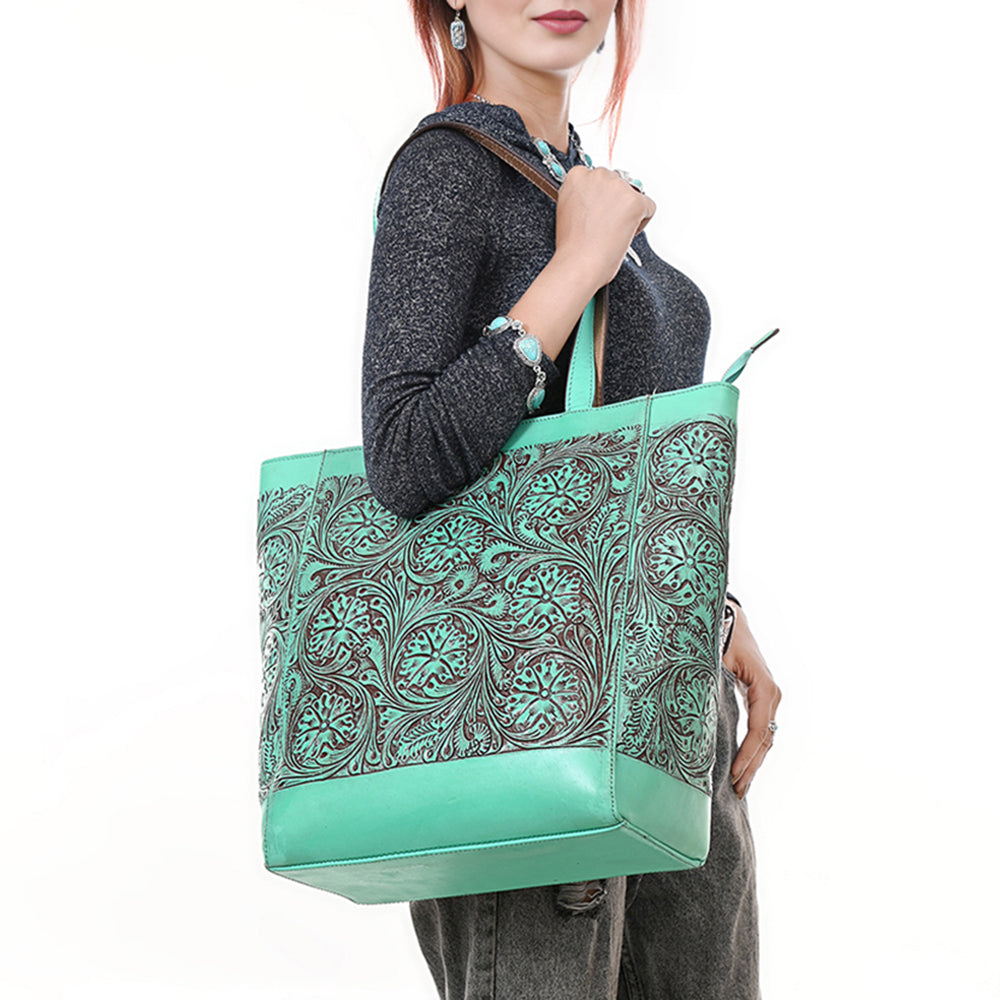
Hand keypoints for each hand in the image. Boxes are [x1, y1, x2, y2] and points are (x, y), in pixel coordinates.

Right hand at [553, 165, 655, 288]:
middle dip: (615, 202)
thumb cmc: (572, 246)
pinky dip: (642, 222)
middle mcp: (598, 175)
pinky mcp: (636, 200)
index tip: (597, 212)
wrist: (579, 262)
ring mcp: (618, 186)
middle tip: (607, 225)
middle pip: (617, 183)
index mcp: (577, 176)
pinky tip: (625, 234)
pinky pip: (649, 207)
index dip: (599, 198)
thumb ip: (583, 198)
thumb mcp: (569, 210)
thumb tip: (599, 201)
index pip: (597, 178)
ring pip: (633, 193)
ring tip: (613, 232)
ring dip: (628, 211)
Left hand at [723, 601, 780, 799]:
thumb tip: (700, 717)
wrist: (728, 615)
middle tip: (737, 792)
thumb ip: (713, 687)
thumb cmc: (719, 634)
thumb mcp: (715, 660)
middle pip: (765, 740)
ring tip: (740, 787)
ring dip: (754, 762)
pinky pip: (760, 729)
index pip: (758, 731)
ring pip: (765, 738)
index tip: (735, 776)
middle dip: (751, 767)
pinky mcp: (760, 696)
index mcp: (764, 688)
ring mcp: (768, 696)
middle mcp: (771, 694)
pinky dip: (753, 749)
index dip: (747, 756)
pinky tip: (743, 765)